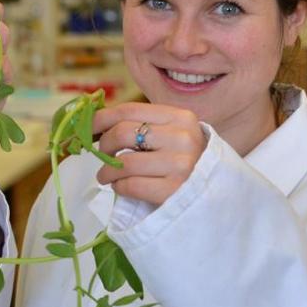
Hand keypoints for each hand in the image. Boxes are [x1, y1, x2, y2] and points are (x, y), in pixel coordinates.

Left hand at [93, 103, 207, 204]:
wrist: (220, 196)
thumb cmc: (187, 162)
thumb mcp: (172, 135)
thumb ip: (143, 125)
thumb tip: (95, 122)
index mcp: (181, 118)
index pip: (129, 110)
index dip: (101, 118)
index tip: (86, 128)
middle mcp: (183, 138)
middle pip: (123, 133)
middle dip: (103, 145)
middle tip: (100, 154)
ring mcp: (181, 165)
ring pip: (123, 162)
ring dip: (106, 171)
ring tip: (107, 176)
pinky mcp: (174, 191)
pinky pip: (130, 185)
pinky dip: (119, 187)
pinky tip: (122, 187)